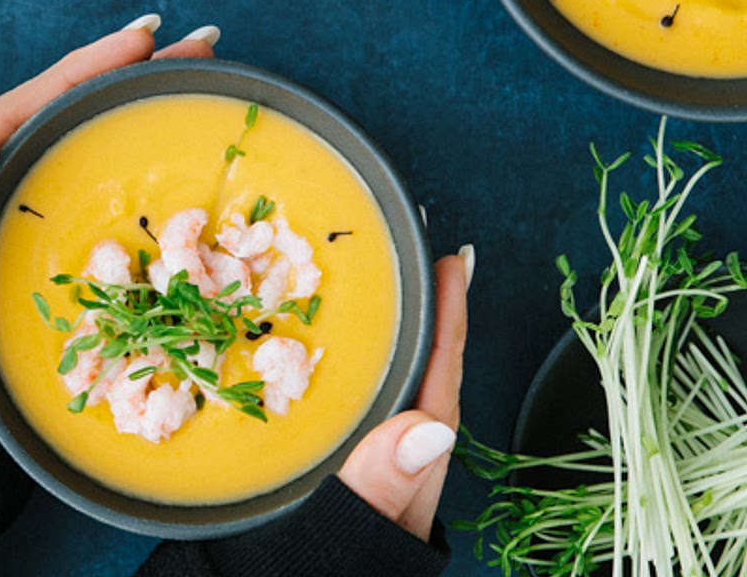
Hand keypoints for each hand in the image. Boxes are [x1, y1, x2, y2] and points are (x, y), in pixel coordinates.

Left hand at [0, 16, 220, 225]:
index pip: (49, 94)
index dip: (97, 60)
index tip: (146, 35)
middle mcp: (24, 172)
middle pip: (89, 107)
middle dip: (143, 72)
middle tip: (201, 46)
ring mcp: (49, 207)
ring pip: (107, 143)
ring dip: (152, 109)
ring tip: (203, 82)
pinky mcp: (69, 242)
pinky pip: (117, 195)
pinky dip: (154, 173)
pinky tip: (192, 171)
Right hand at [337, 247, 470, 541]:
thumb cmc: (344, 561)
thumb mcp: (362, 527)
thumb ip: (385, 485)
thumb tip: (429, 428)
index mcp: (414, 461)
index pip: (441, 376)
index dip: (451, 316)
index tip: (456, 262)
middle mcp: (405, 454)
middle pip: (427, 369)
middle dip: (431, 310)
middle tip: (426, 254)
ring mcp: (380, 457)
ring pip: (398, 382)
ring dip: (400, 331)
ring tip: (396, 284)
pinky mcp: (351, 461)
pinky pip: (366, 399)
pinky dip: (364, 363)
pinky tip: (347, 346)